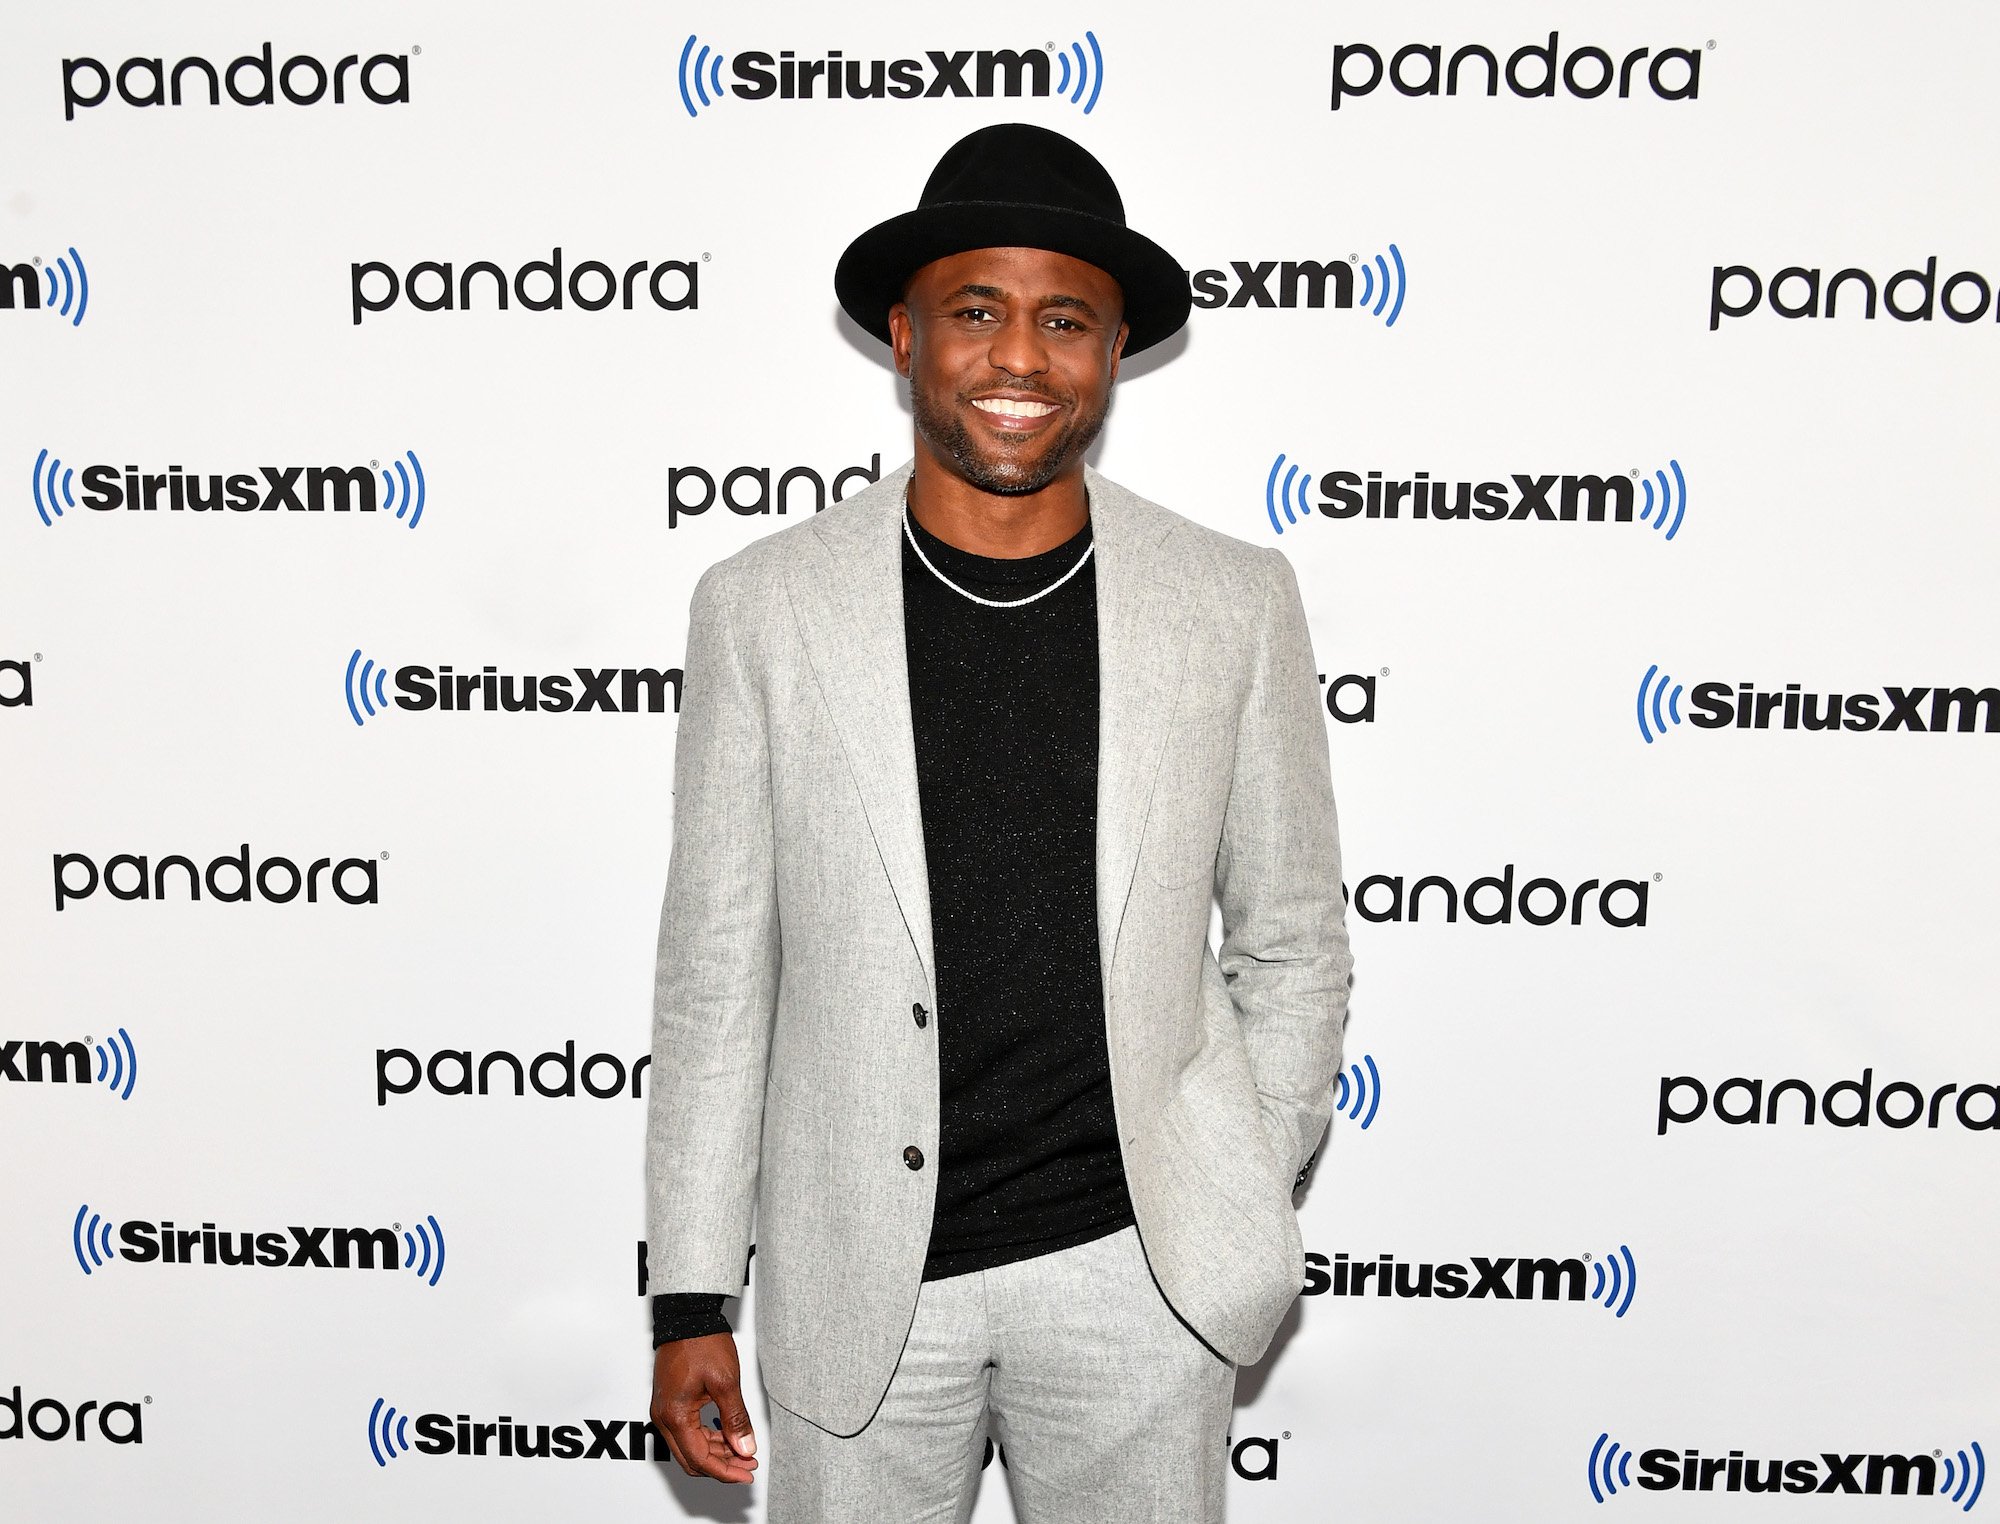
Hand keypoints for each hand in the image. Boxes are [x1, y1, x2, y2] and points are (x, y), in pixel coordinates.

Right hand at [651, 1333, 758, 1482]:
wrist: (687, 1316)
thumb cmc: (701, 1342)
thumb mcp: (726, 1382)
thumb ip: (736, 1418)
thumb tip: (745, 1446)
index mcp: (675, 1415)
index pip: (700, 1458)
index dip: (726, 1470)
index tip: (747, 1472)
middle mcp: (664, 1417)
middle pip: (692, 1459)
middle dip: (722, 1465)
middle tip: (748, 1463)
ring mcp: (665, 1410)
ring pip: (689, 1447)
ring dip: (716, 1452)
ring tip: (743, 1450)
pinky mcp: (670, 1402)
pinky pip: (687, 1431)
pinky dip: (707, 1438)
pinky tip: (727, 1435)